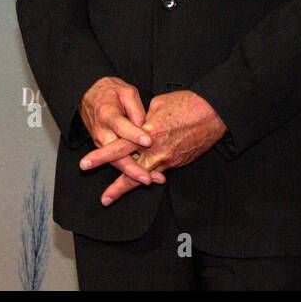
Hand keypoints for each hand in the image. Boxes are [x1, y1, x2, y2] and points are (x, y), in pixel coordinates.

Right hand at [78, 77, 165, 196]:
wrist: (89, 96)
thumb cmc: (111, 92)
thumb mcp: (126, 92)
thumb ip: (135, 108)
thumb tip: (144, 125)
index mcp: (106, 114)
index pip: (121, 126)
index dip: (134, 134)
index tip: (148, 141)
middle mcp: (101, 131)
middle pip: (115, 153)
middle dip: (131, 167)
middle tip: (147, 177)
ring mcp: (101, 142)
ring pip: (115, 161)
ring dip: (132, 173)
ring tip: (150, 180)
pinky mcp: (104, 148)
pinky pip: (116, 161)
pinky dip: (130, 170)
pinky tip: (146, 176)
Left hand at [85, 90, 224, 207]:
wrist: (215, 114)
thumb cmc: (188, 103)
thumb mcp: (159, 104)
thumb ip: (144, 117)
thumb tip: (137, 124)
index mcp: (149, 132)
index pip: (120, 147)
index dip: (102, 156)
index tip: (85, 164)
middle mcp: (157, 150)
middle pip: (132, 171)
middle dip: (116, 186)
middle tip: (103, 198)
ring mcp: (169, 159)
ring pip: (146, 177)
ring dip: (129, 187)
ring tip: (113, 197)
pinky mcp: (179, 162)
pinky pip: (160, 170)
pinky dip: (150, 175)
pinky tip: (144, 180)